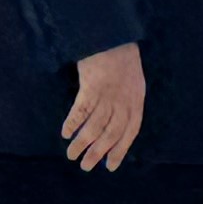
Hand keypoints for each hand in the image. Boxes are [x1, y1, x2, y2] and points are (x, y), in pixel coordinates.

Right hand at [62, 41, 145, 171]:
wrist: (112, 36)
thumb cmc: (122, 60)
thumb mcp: (134, 83)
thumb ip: (128, 104)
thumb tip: (116, 128)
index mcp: (136, 101)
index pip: (130, 132)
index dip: (120, 150)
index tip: (109, 166)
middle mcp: (124, 101)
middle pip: (110, 134)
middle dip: (97, 153)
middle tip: (86, 167)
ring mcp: (108, 95)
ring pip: (94, 127)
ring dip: (82, 144)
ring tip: (72, 155)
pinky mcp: (91, 87)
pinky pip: (80, 112)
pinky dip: (72, 124)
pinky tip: (66, 133)